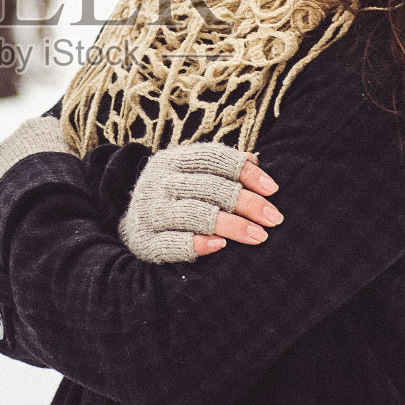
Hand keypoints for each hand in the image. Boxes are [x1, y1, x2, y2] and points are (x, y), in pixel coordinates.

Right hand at [119, 143, 283, 263]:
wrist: (129, 223)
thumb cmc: (172, 196)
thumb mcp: (189, 173)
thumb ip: (219, 166)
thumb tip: (255, 159)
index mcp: (171, 160)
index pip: (213, 158)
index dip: (245, 171)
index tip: (273, 189)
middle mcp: (157, 182)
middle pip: (210, 187)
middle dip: (247, 202)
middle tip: (274, 218)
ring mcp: (149, 211)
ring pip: (196, 214)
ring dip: (232, 226)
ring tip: (259, 236)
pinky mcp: (143, 240)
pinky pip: (173, 243)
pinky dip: (199, 244)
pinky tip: (221, 246)